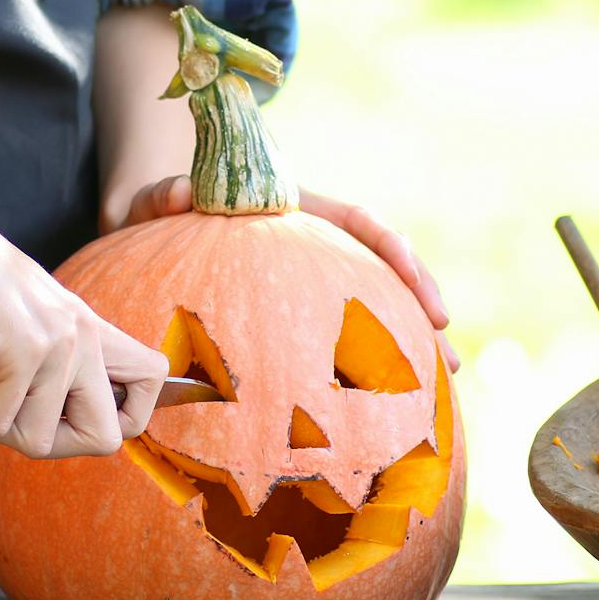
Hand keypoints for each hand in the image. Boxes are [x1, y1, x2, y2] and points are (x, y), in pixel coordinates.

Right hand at [0, 192, 169, 458]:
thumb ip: (45, 366)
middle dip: (49, 444)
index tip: (61, 415)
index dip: (114, 418)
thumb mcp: (24, 324)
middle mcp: (85, 335)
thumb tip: (42, 429)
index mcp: (92, 329)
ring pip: (40, 437)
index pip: (153, 382)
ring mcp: (57, 341)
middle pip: (104, 438)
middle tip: (6, 422)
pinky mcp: (20, 346)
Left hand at [115, 176, 460, 372]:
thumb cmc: (158, 209)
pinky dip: (368, 366)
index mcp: (294, 211)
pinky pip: (342, 337)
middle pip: (382, 270)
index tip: (409, 274)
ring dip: (409, 344)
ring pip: (375, 306)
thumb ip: (165, 194)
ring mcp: (311, 279)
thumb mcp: (157, 198)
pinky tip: (390, 405)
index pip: (355, 222)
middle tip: (445, 352)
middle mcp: (315, 245)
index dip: (388, 247)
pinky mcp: (299, 311)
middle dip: (419, 306)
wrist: (153, 223)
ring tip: (443, 386)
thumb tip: (178, 194)